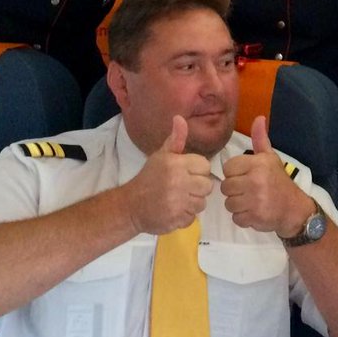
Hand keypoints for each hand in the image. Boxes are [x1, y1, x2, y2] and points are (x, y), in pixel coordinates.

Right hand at [123, 116, 212, 235]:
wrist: (130, 205)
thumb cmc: (149, 178)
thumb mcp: (161, 156)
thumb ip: (175, 139)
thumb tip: (180, 118)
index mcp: (175, 164)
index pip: (205, 166)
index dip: (198, 171)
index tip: (186, 174)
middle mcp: (178, 182)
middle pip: (207, 186)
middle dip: (197, 188)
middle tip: (183, 188)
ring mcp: (177, 202)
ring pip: (201, 203)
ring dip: (192, 203)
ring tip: (178, 199)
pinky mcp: (176, 219)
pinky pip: (193, 217)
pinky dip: (185, 216)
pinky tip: (174, 210)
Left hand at [220, 116, 315, 237]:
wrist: (295, 209)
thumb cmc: (279, 182)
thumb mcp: (271, 158)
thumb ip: (260, 139)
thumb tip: (259, 117)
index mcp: (258, 164)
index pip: (228, 168)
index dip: (235, 174)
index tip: (247, 177)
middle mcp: (256, 180)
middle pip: (226, 187)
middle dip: (235, 191)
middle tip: (249, 191)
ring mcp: (255, 200)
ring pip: (229, 203)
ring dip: (238, 205)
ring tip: (251, 202)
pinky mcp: (255, 217)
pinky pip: (235, 218)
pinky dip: (243, 218)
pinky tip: (253, 212)